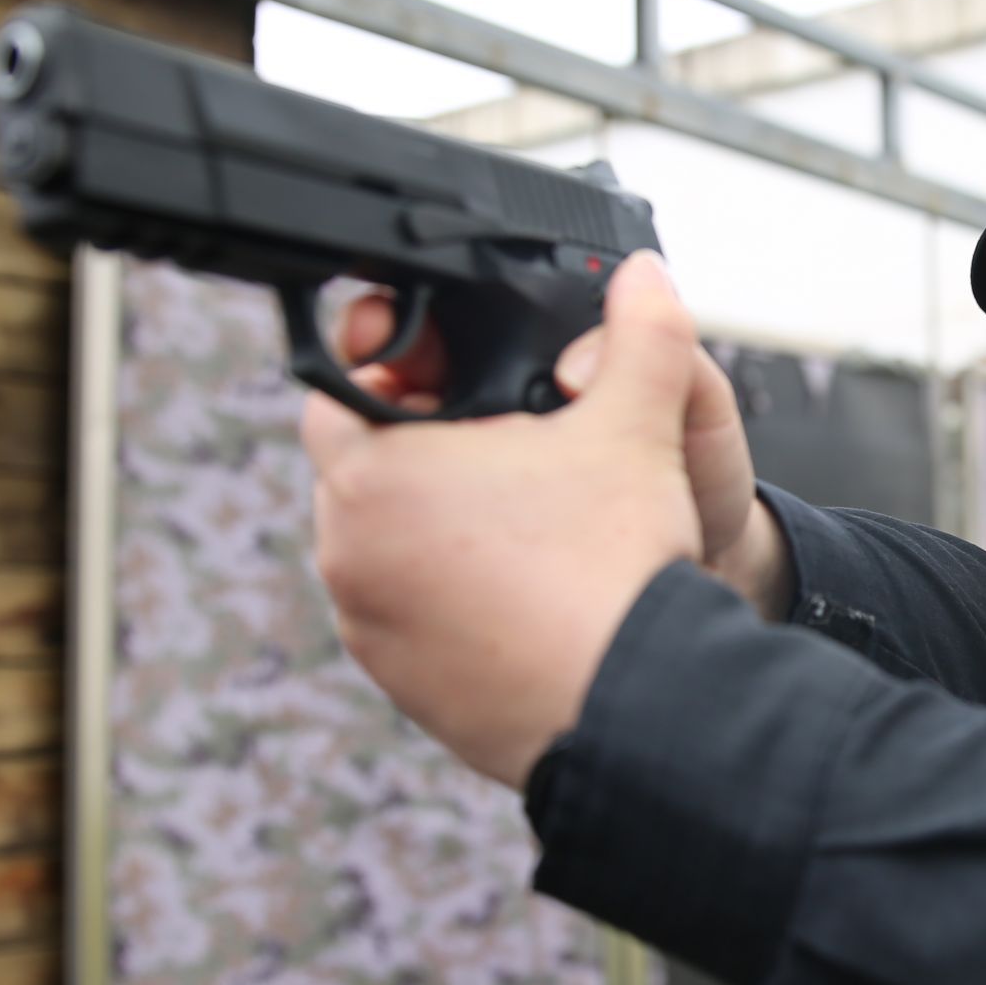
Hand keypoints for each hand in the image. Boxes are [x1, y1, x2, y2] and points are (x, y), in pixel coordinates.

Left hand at [303, 253, 705, 785]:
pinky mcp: (407, 690)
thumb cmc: (614, 568)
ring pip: (391, 553)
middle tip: (506, 449)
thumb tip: (645, 275)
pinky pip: (417, 625)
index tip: (449, 379)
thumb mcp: (634, 425)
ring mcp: (371, 631)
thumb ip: (642, 334)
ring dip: (440, 533)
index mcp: (374, 474)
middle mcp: (348, 554)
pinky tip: (529, 599)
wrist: (637, 709)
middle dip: (427, 451)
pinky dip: (457, 606)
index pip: (340, 391)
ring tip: (528, 528)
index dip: (395, 372)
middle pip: (367, 473)